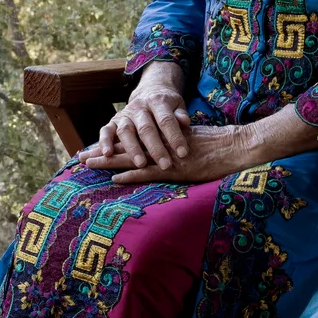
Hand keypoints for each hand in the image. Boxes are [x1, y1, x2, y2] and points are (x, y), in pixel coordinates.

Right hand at [85, 62, 191, 174]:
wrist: (149, 91)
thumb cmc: (167, 105)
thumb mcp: (177, 105)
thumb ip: (180, 115)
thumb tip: (185, 122)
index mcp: (157, 102)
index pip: (166, 120)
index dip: (175, 136)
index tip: (183, 153)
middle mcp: (139, 107)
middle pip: (146, 128)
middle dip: (156, 148)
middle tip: (165, 165)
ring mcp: (125, 114)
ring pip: (126, 131)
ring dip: (132, 149)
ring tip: (140, 164)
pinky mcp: (113, 121)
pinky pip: (105, 130)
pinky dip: (104, 142)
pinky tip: (107, 154)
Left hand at [96, 122, 253, 190]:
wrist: (238, 145)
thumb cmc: (220, 145)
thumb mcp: (193, 140)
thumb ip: (177, 143)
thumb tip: (167, 149)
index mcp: (164, 137)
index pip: (134, 139)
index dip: (114, 143)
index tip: (95, 147)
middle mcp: (163, 144)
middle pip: (127, 147)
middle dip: (102, 151)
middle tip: (79, 156)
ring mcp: (168, 157)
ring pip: (132, 158)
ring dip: (108, 162)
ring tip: (87, 164)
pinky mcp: (176, 169)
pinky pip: (150, 173)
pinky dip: (132, 176)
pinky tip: (115, 180)